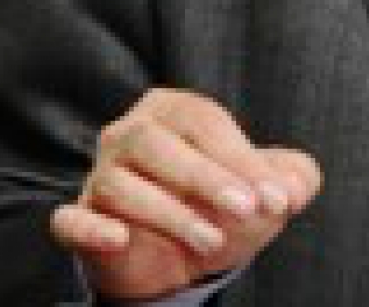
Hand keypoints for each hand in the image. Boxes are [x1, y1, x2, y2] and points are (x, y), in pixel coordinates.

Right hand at [48, 87, 321, 300]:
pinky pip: (71, 220)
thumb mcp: (265, 190)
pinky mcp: (80, 220)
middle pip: (155, 143)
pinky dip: (90, 229)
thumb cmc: (220, 205)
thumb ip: (292, 179)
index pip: (202, 120)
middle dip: (205, 177)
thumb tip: (297, 187)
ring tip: (211, 240)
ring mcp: (99, 176)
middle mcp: (127, 134)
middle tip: (247, 209)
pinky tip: (119, 238)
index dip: (241, 159)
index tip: (275, 198)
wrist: (181, 258)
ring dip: (168, 213)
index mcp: (172, 111)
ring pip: (119, 185)